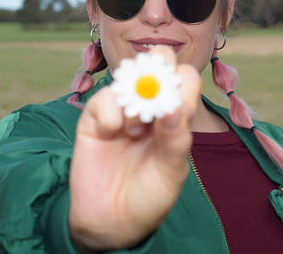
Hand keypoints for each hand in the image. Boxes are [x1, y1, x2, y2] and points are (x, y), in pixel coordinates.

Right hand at [68, 46, 199, 249]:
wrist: (112, 221)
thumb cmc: (149, 194)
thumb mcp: (172, 170)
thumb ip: (176, 138)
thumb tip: (176, 106)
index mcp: (176, 114)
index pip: (186, 79)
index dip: (184, 83)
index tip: (180, 110)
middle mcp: (151, 105)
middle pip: (160, 61)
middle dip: (160, 66)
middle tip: (156, 91)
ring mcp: (123, 108)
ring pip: (131, 75)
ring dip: (136, 99)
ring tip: (135, 131)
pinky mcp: (96, 118)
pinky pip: (104, 97)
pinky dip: (111, 112)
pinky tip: (112, 133)